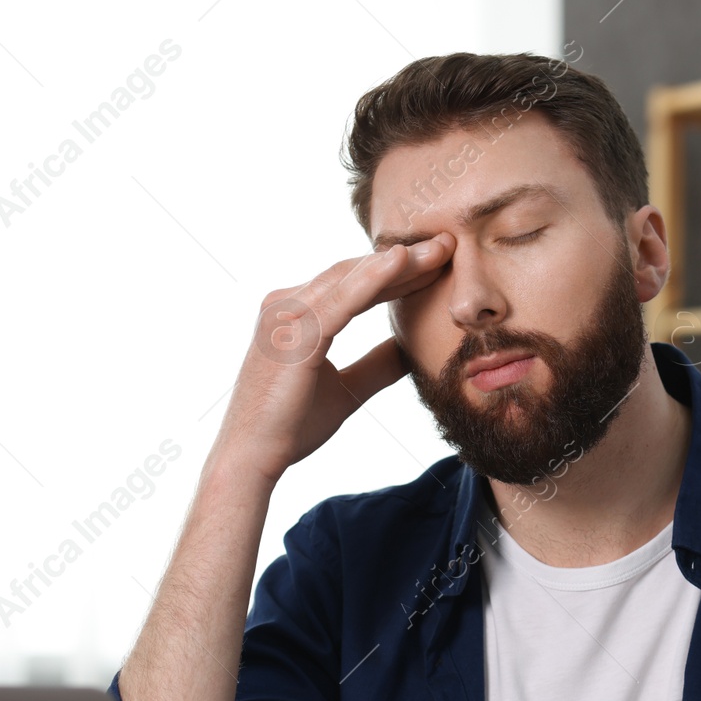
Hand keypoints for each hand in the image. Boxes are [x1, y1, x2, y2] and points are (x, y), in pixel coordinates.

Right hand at [213, 231, 456, 482]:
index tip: (438, 264)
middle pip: (355, 272)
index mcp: (298, 315)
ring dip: (398, 263)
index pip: (355, 284)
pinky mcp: (293, 334)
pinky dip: (371, 279)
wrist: (251, 457)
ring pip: (351, 279)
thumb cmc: (289, 425)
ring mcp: (286, 315)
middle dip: (404, 259)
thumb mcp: (347, 389)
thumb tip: (410, 350)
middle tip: (448, 243)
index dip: (397, 273)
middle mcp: (287, 304)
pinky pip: (340, 300)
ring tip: (440, 249)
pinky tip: (401, 261)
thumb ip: (376, 365)